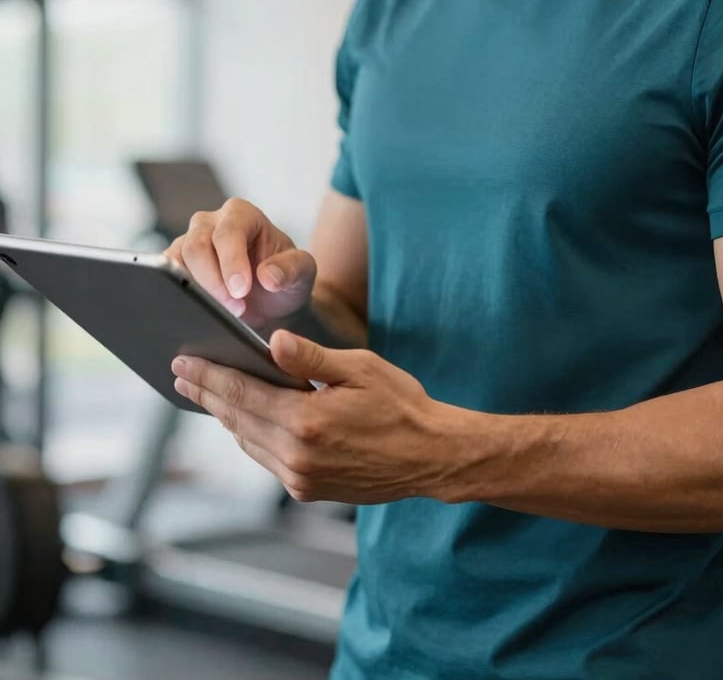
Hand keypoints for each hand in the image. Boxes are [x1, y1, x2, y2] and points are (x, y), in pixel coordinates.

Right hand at [165, 198, 315, 327]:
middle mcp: (210, 224)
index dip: (232, 262)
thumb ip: (291, 269)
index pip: (229, 232)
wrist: (269, 300)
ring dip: (194, 292)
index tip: (241, 291)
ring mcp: (188, 243)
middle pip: (196, 246)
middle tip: (234, 310)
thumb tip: (268, 276)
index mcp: (242, 215)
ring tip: (219, 316)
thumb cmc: (285, 279)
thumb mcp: (302, 273)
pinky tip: (195, 316)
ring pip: (175, 262)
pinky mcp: (174, 267)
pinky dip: (177, 297)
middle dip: (213, 282)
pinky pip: (164, 279)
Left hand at [171, 331, 461, 503]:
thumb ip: (312, 358)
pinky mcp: (308, 489)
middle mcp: (297, 456)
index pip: (242, 394)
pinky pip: (266, 459)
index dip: (209, 376)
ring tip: (206, 394)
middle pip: (236, 420)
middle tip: (181, 374)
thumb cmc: (401, 405)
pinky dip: (249, 436)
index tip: (183, 361)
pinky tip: (243, 420)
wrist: (431, 457)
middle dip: (207, 394)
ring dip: (224, 416)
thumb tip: (271, 341)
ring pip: (247, 442)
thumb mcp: (361, 370)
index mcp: (307, 421)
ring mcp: (300, 478)